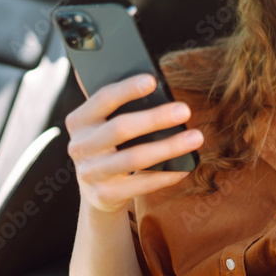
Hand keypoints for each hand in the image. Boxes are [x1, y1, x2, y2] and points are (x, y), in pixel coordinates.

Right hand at [64, 73, 201, 212]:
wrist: (97, 191)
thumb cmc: (111, 145)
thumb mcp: (106, 125)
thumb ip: (122, 109)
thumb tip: (162, 90)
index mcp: (79, 120)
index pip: (102, 99)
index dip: (127, 89)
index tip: (152, 80)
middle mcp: (79, 146)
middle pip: (120, 128)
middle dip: (155, 118)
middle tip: (185, 110)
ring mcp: (90, 173)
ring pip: (134, 158)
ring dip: (168, 147)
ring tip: (196, 138)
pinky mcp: (104, 195)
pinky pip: (140, 184)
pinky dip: (165, 175)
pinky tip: (185, 167)